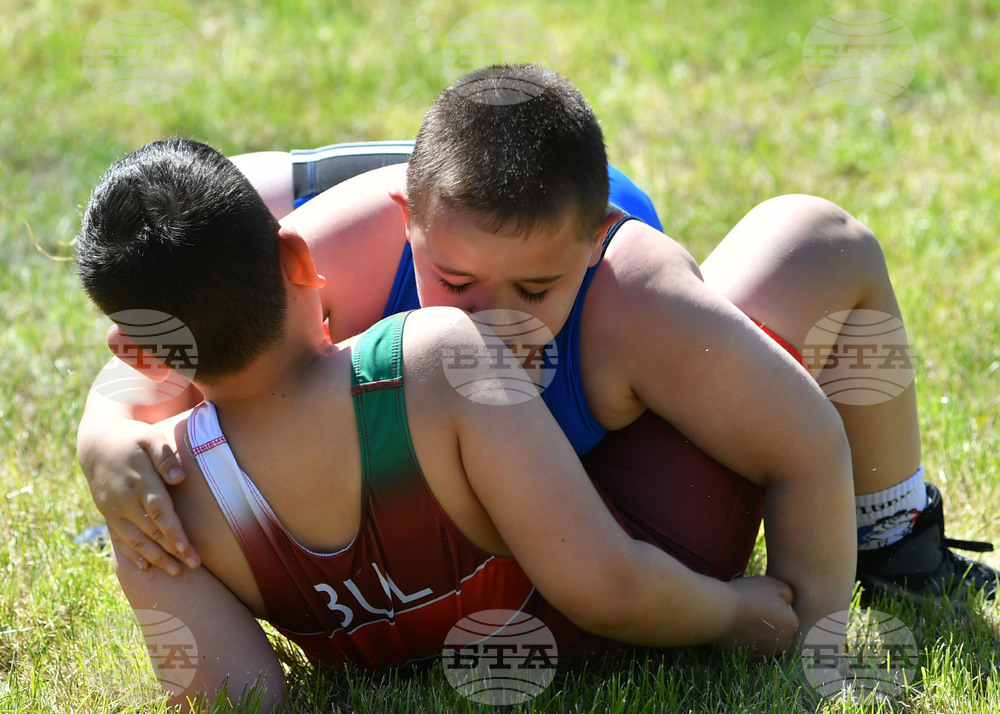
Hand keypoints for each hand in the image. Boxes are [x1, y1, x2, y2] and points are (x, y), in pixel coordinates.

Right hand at [80, 419, 198, 574]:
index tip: (187, 549)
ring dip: (156, 558)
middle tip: (195, 567)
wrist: (96, 443)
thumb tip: (179, 478)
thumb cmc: (132, 438)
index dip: (173, 532)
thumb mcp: (150, 437)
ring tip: (176, 573)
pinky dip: (131, 554)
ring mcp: (113, 510)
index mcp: (139, 481)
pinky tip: (145, 567)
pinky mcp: (107, 514)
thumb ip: (165, 456)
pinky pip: (120, 538)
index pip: (159, 511)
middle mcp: (124, 500)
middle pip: (151, 531)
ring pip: (136, 540)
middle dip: (172, 551)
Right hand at [714, 575, 797, 654]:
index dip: (774, 604)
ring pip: (766, 639)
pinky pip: (752, 647)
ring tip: (742, 616)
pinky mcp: (750, 658)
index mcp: (793, 624)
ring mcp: (767, 653)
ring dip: (758, 631)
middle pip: (779, 629)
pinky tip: (736, 626)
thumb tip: (789, 603)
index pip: (788, 614)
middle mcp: (784, 643)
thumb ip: (789, 594)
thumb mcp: (774, 584)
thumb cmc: (747, 595)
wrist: (720, 613)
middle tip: (752, 607)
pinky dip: (746, 639)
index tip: (760, 598)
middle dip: (770, 620)